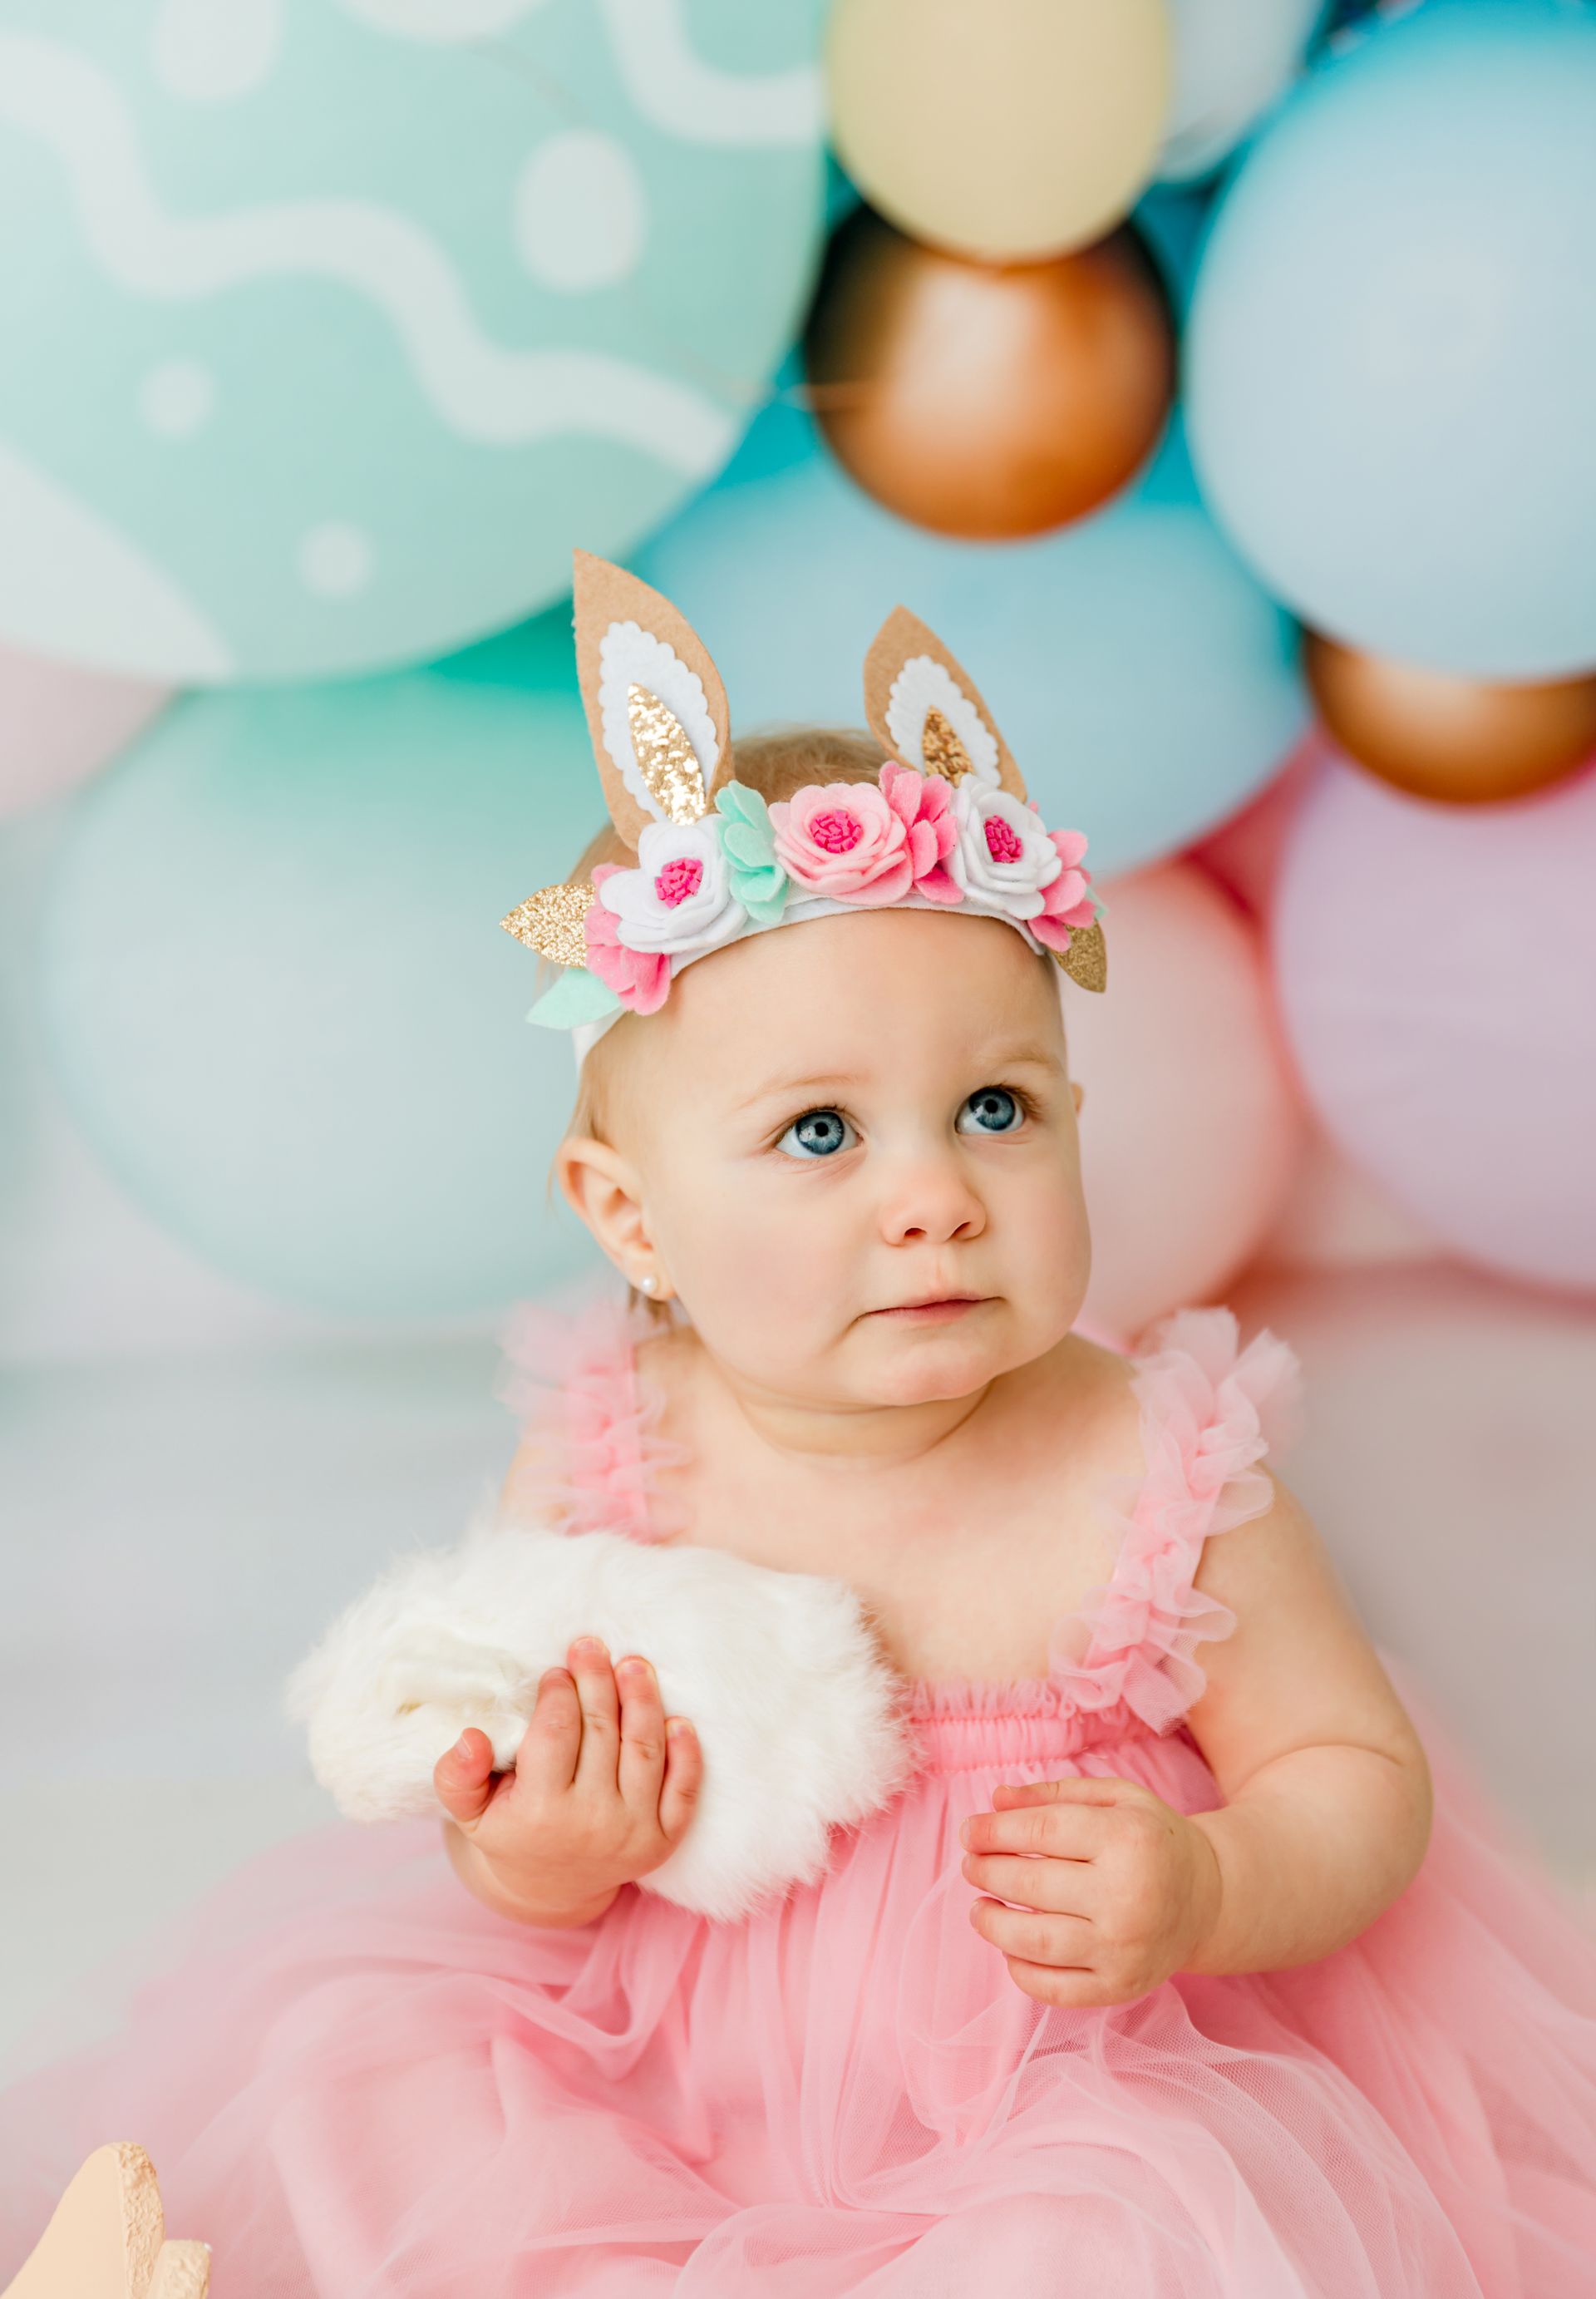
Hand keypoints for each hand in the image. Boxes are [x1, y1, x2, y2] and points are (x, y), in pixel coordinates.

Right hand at [433, 1636, 701, 1920]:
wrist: (550, 1889)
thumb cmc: (509, 1832)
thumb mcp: (469, 1811)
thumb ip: (457, 1776)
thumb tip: (471, 1737)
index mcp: (541, 1814)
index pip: (556, 1733)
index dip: (558, 1693)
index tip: (555, 1671)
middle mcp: (592, 1824)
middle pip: (603, 1732)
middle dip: (597, 1680)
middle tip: (590, 1647)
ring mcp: (633, 1833)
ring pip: (645, 1750)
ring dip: (643, 1700)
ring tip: (633, 1664)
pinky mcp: (664, 1840)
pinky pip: (684, 1789)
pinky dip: (687, 1753)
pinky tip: (678, 1719)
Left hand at [960, 1774, 1222, 2008]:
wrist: (1207, 1898)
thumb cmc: (1151, 1840)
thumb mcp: (1115, 1798)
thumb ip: (1053, 1794)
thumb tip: (995, 1800)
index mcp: (1128, 1839)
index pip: (1041, 1832)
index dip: (994, 1831)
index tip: (968, 1832)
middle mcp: (1128, 1897)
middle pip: (1032, 1885)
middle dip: (987, 1872)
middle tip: (970, 1865)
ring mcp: (1124, 1949)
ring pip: (1036, 1942)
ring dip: (992, 1923)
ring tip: (978, 1907)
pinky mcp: (1120, 1987)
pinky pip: (1054, 1989)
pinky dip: (1019, 1970)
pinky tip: (1009, 1947)